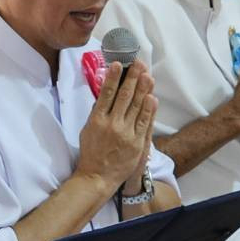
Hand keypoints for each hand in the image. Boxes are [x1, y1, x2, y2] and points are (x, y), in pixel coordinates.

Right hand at [76, 58, 157, 195]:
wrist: (97, 176)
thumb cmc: (91, 152)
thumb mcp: (87, 130)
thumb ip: (96, 113)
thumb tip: (104, 96)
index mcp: (97, 119)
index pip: (106, 93)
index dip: (113, 77)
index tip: (119, 64)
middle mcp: (112, 124)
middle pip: (125, 96)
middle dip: (133, 78)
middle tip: (138, 63)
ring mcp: (126, 133)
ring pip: (137, 107)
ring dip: (143, 89)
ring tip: (147, 75)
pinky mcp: (137, 143)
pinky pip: (145, 122)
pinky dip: (149, 109)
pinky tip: (152, 97)